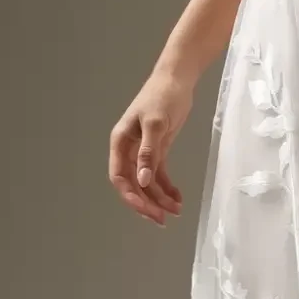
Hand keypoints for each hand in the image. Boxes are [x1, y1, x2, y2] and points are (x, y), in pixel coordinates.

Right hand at [109, 66, 194, 225]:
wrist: (177, 79)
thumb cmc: (162, 96)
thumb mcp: (156, 124)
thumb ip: (148, 153)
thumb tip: (142, 181)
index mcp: (121, 143)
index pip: (119, 177)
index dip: (130, 196)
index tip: (146, 210)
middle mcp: (129, 150)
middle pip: (133, 184)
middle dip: (146, 203)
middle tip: (162, 220)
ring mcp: (144, 151)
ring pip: (148, 182)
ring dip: (159, 198)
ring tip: (176, 212)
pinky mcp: (159, 149)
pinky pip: (160, 174)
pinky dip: (168, 187)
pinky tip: (178, 198)